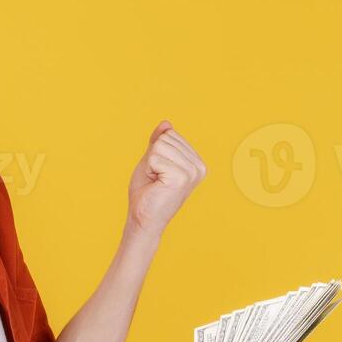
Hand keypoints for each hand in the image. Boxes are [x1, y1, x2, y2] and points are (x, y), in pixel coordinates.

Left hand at [126, 121, 205, 237]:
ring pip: (160, 146)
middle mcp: (199, 166)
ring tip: (156, 182)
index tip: (159, 172)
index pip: (170, 134)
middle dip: (153, 157)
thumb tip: (166, 123)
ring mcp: (192, 172)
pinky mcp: (182, 177)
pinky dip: (150, 170)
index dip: (156, 152)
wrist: (143, 218)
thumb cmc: (147, 192)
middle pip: (166, 138)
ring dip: (151, 164)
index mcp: (196, 162)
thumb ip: (159, 142)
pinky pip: (155, 157)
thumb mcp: (152, 160)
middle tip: (156, 178)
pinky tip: (156, 185)